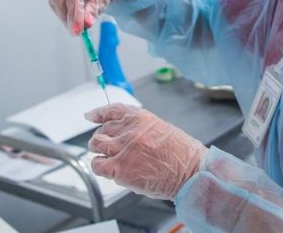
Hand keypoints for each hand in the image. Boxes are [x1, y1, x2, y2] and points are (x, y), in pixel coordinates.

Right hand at [49, 0, 130, 33]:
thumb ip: (96, 7)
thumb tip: (86, 24)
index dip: (74, 13)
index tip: (78, 29)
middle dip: (66, 16)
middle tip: (77, 32)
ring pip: (55, 3)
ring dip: (65, 18)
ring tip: (79, 28)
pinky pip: (59, 6)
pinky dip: (66, 16)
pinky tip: (76, 22)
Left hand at [85, 104, 206, 200]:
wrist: (191, 172)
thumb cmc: (182, 154)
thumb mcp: (162, 129)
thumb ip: (141, 128)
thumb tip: (124, 133)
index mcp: (141, 118)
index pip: (112, 110)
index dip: (99, 113)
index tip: (91, 116)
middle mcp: (130, 131)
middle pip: (102, 129)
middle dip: (102, 136)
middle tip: (107, 145)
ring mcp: (123, 149)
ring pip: (96, 144)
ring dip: (98, 150)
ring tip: (107, 157)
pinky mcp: (120, 169)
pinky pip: (97, 165)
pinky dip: (98, 166)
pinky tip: (107, 169)